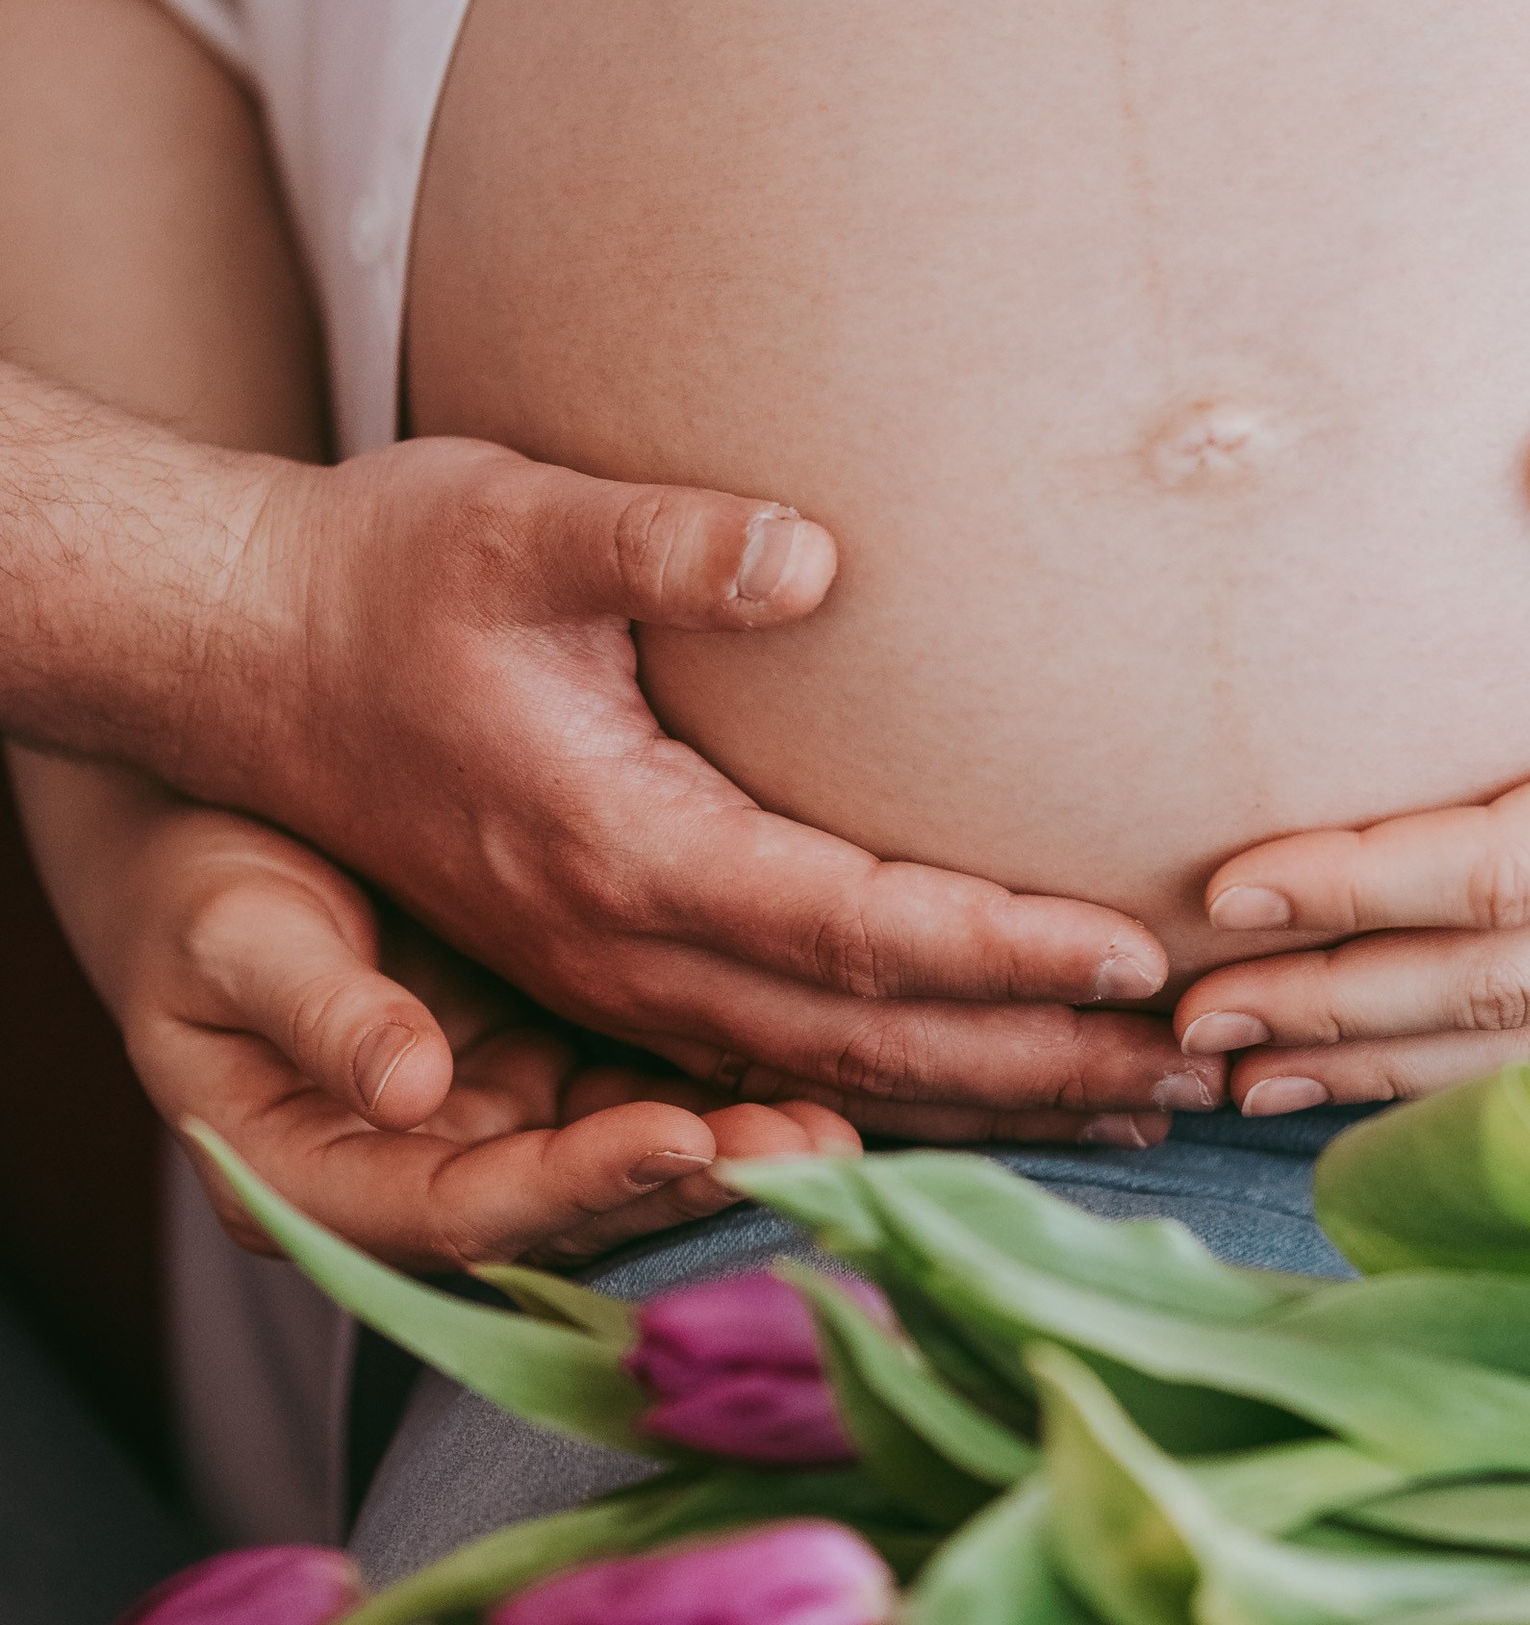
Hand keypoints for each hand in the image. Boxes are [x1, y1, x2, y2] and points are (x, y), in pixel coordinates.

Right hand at [17, 759, 866, 1267]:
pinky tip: (835, 1051)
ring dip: (735, 1143)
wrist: (196, 829)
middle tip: (818, 1149)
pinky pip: (647, 1089)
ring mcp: (490, 1135)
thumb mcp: (227, 927)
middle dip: (696, 1184)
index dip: (576, 1186)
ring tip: (851, 1118)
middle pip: (571, 1211)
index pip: (465, 1212)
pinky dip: (731, 1079)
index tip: (677, 1139)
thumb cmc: (192, 873)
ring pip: (627, 1159)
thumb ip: (311, 1001)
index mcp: (315, 1178)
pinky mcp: (545, 1075)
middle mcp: (416, 1182)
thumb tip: (406, 1083)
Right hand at [194, 440, 1213, 1144]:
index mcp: (619, 851)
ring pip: (826, 1076)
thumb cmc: (385, 569)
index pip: (855, 930)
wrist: (237, 644)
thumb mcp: (515, 520)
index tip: (1136, 957)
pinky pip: (774, 1059)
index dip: (1002, 951)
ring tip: (1138, 1103)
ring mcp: (604, 975)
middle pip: (864, 1044)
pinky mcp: (601, 966)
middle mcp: (618, 945)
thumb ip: (666, 539)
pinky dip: (898, 1083)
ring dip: (986, 1097)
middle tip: (1197, 1069)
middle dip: (1035, 1063)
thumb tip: (814, 551)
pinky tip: (995, 1087)